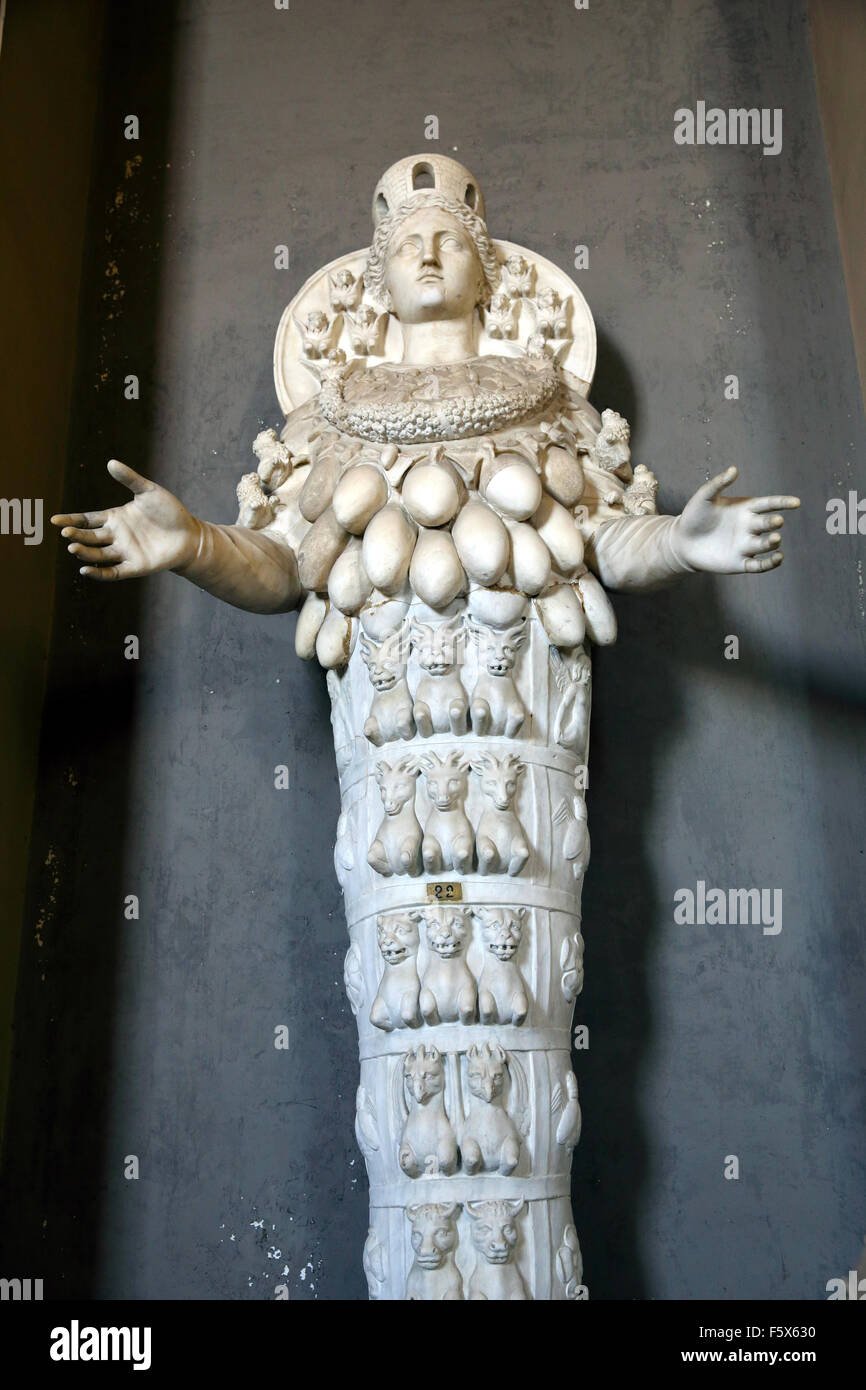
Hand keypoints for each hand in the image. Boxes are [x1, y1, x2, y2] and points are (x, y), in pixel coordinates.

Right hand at [51, 460, 199, 579]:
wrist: (191, 534)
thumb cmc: (170, 512)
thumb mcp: (149, 492)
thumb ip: (130, 479)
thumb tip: (110, 462)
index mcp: (115, 518)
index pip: (86, 520)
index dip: (71, 521)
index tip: (55, 521)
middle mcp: (116, 536)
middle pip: (89, 538)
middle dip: (76, 536)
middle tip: (65, 533)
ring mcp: (124, 552)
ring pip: (97, 555)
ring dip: (84, 553)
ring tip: (73, 548)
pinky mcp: (134, 566)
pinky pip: (112, 572)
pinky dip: (98, 572)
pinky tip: (86, 569)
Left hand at [674, 465, 799, 573]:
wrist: (681, 541)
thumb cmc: (693, 516)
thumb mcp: (704, 497)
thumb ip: (718, 483)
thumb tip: (734, 469)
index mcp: (745, 509)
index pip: (768, 504)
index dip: (782, 503)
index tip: (796, 503)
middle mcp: (749, 527)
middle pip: (767, 524)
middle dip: (773, 523)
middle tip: (777, 522)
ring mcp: (746, 545)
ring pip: (765, 544)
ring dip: (772, 542)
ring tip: (775, 539)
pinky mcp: (740, 563)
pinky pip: (759, 565)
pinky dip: (770, 563)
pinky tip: (778, 558)